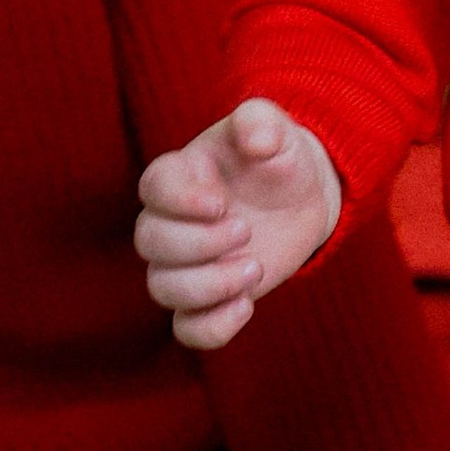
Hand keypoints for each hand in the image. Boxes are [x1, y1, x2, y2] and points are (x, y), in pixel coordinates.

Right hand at [135, 102, 343, 349]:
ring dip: (207, 286)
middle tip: (246, 231)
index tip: (221, 202)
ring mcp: (187, 264)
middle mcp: (172, 222)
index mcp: (179, 176)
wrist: (301, 198)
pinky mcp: (208, 299)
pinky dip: (211, 327)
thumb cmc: (278, 159)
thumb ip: (261, 122)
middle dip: (198, 244)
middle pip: (149, 243)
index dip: (180, 202)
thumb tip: (253, 137)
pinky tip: (246, 307)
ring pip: (162, 288)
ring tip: (255, 268)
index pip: (152, 189)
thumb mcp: (275, 131)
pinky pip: (187, 329)